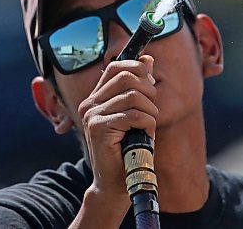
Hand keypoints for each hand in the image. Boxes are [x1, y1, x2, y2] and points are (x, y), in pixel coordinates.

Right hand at [78, 55, 157, 196]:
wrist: (116, 183)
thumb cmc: (128, 147)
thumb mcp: (137, 112)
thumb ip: (140, 86)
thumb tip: (148, 59)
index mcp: (97, 97)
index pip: (116, 67)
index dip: (137, 69)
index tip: (149, 85)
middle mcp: (90, 103)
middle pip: (127, 76)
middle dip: (148, 90)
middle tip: (151, 109)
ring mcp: (92, 115)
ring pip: (133, 96)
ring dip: (150, 111)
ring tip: (148, 126)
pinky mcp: (98, 128)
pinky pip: (133, 115)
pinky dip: (147, 123)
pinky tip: (144, 134)